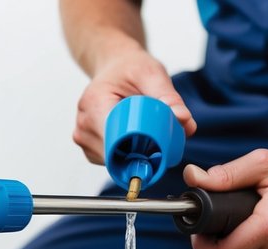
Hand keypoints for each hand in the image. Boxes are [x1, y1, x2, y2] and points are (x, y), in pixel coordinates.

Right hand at [73, 49, 196, 164]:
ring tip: (144, 136)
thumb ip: (169, 96)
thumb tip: (183, 120)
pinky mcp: (89, 147)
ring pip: (113, 162)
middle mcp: (84, 123)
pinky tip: (133, 140)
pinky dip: (125, 156)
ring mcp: (83, 137)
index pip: (113, 141)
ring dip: (133, 156)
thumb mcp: (152, 74)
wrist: (115, 67)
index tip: (157, 150)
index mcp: (94, 104)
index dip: (137, 151)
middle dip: (139, 154)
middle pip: (114, 155)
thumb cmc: (131, 68)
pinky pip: (110, 161)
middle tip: (158, 141)